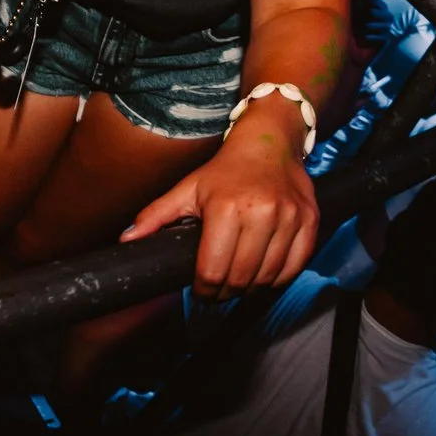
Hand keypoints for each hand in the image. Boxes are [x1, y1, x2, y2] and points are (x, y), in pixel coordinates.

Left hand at [122, 100, 320, 295]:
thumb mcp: (187, 189)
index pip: (213, 271)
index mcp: (225, 207)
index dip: (204, 290)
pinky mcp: (310, 221)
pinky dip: (279, 279)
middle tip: (219, 290)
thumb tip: (126, 239)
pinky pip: (295, 267)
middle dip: (226, 292)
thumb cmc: (224, 170)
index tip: (201, 291)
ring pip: (268, 277)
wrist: (269, 143)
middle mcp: (260, 213)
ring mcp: (289, 217)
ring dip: (252, 288)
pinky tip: (264, 274)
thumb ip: (156, 216)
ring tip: (239, 282)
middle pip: (241, 278)